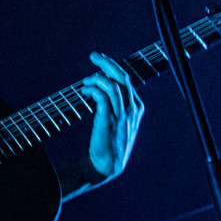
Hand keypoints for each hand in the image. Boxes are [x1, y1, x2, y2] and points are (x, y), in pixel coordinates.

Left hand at [79, 52, 142, 180]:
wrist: (108, 165)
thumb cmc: (111, 141)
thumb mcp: (120, 120)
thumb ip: (116, 103)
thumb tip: (102, 84)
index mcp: (136, 107)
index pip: (126, 79)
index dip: (112, 67)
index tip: (99, 61)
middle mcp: (131, 109)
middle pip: (121, 77)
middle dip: (107, 63)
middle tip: (94, 56)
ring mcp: (121, 116)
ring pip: (112, 86)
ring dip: (96, 79)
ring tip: (84, 83)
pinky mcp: (108, 122)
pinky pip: (102, 98)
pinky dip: (93, 90)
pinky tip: (85, 92)